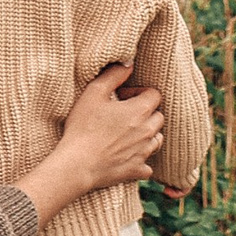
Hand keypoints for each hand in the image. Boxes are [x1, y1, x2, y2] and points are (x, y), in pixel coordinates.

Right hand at [12, 64, 165, 227]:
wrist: (77, 164)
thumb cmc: (83, 127)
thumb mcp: (94, 92)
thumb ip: (114, 74)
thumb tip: (129, 63)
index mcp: (140, 111)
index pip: (155, 94)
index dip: (139, 92)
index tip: (122, 97)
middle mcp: (147, 132)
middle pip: (158, 117)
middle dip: (145, 112)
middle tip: (123, 114)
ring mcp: (143, 153)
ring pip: (157, 140)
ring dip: (147, 135)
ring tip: (127, 134)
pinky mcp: (136, 171)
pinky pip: (148, 166)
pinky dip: (141, 160)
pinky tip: (127, 157)